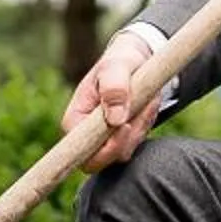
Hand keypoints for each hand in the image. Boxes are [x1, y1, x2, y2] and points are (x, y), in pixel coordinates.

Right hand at [64, 32, 158, 172]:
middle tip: (142, 106)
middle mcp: (85, 135)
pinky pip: (136, 143)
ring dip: (139, 127)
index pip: (81, 151)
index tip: (125, 124)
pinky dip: (145, 125)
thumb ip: (114, 88)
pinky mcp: (121, 140)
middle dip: (127, 137)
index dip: (104, 147)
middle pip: (103, 159)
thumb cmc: (120, 62)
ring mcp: (103, 139)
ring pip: (123, 151)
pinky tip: (146, 105)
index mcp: (74, 119)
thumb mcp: (117, 66)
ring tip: (143, 98)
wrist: (135, 62)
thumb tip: (115, 120)